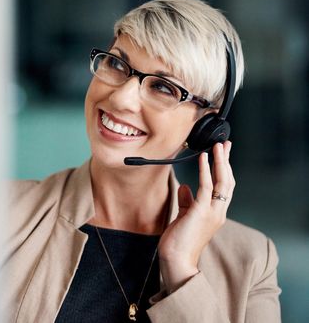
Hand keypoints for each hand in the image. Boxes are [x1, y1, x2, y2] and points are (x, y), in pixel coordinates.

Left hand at [157, 141, 234, 292]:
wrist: (176, 260)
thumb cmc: (179, 242)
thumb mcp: (183, 217)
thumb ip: (186, 202)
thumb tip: (185, 187)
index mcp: (216, 213)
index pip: (224, 187)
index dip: (224, 169)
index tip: (222, 154)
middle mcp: (218, 212)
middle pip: (228, 181)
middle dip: (226, 161)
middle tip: (225, 144)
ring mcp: (212, 212)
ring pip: (222, 182)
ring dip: (219, 162)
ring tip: (217, 146)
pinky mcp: (201, 212)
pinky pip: (206, 187)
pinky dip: (205, 170)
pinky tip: (202, 158)